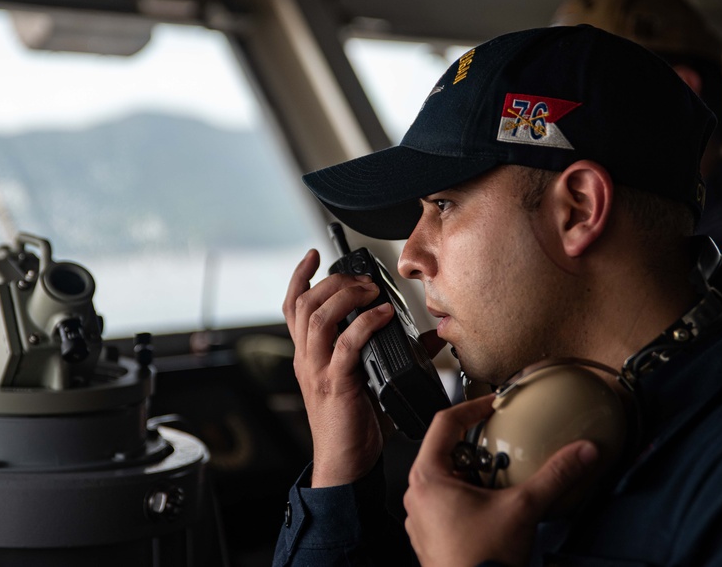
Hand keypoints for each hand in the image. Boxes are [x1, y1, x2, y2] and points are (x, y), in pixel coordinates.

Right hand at [282, 249, 395, 486]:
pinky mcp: (335, 385)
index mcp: (308, 356)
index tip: (314, 256)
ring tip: (371, 290)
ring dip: (346, 295)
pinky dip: (365, 324)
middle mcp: (307, 359)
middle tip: (362, 278)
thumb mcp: (370, 383)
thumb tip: (428, 339)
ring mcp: (317, 371)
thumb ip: (392, 357)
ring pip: (317, 317)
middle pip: (305, 303)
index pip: (293, 308)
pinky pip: (345, 345)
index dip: (300, 278)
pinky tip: (384, 316)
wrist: (345, 466)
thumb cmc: (355, 428)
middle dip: (334, 281)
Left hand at [403, 396, 599, 566]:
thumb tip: (580, 453)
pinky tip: (493, 507)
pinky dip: (469, 498)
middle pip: (445, 452)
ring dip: (473, 474)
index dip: (471, 407)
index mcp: (427, 478)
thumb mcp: (523, 509)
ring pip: (446, 479)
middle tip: (502, 447)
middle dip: (478, 447)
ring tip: (500, 479)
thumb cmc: (480, 562)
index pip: (444, 423)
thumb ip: (555, 476)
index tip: (491, 405)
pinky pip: (447, 504)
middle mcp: (417, 495)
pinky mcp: (431, 536)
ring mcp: (421, 518)